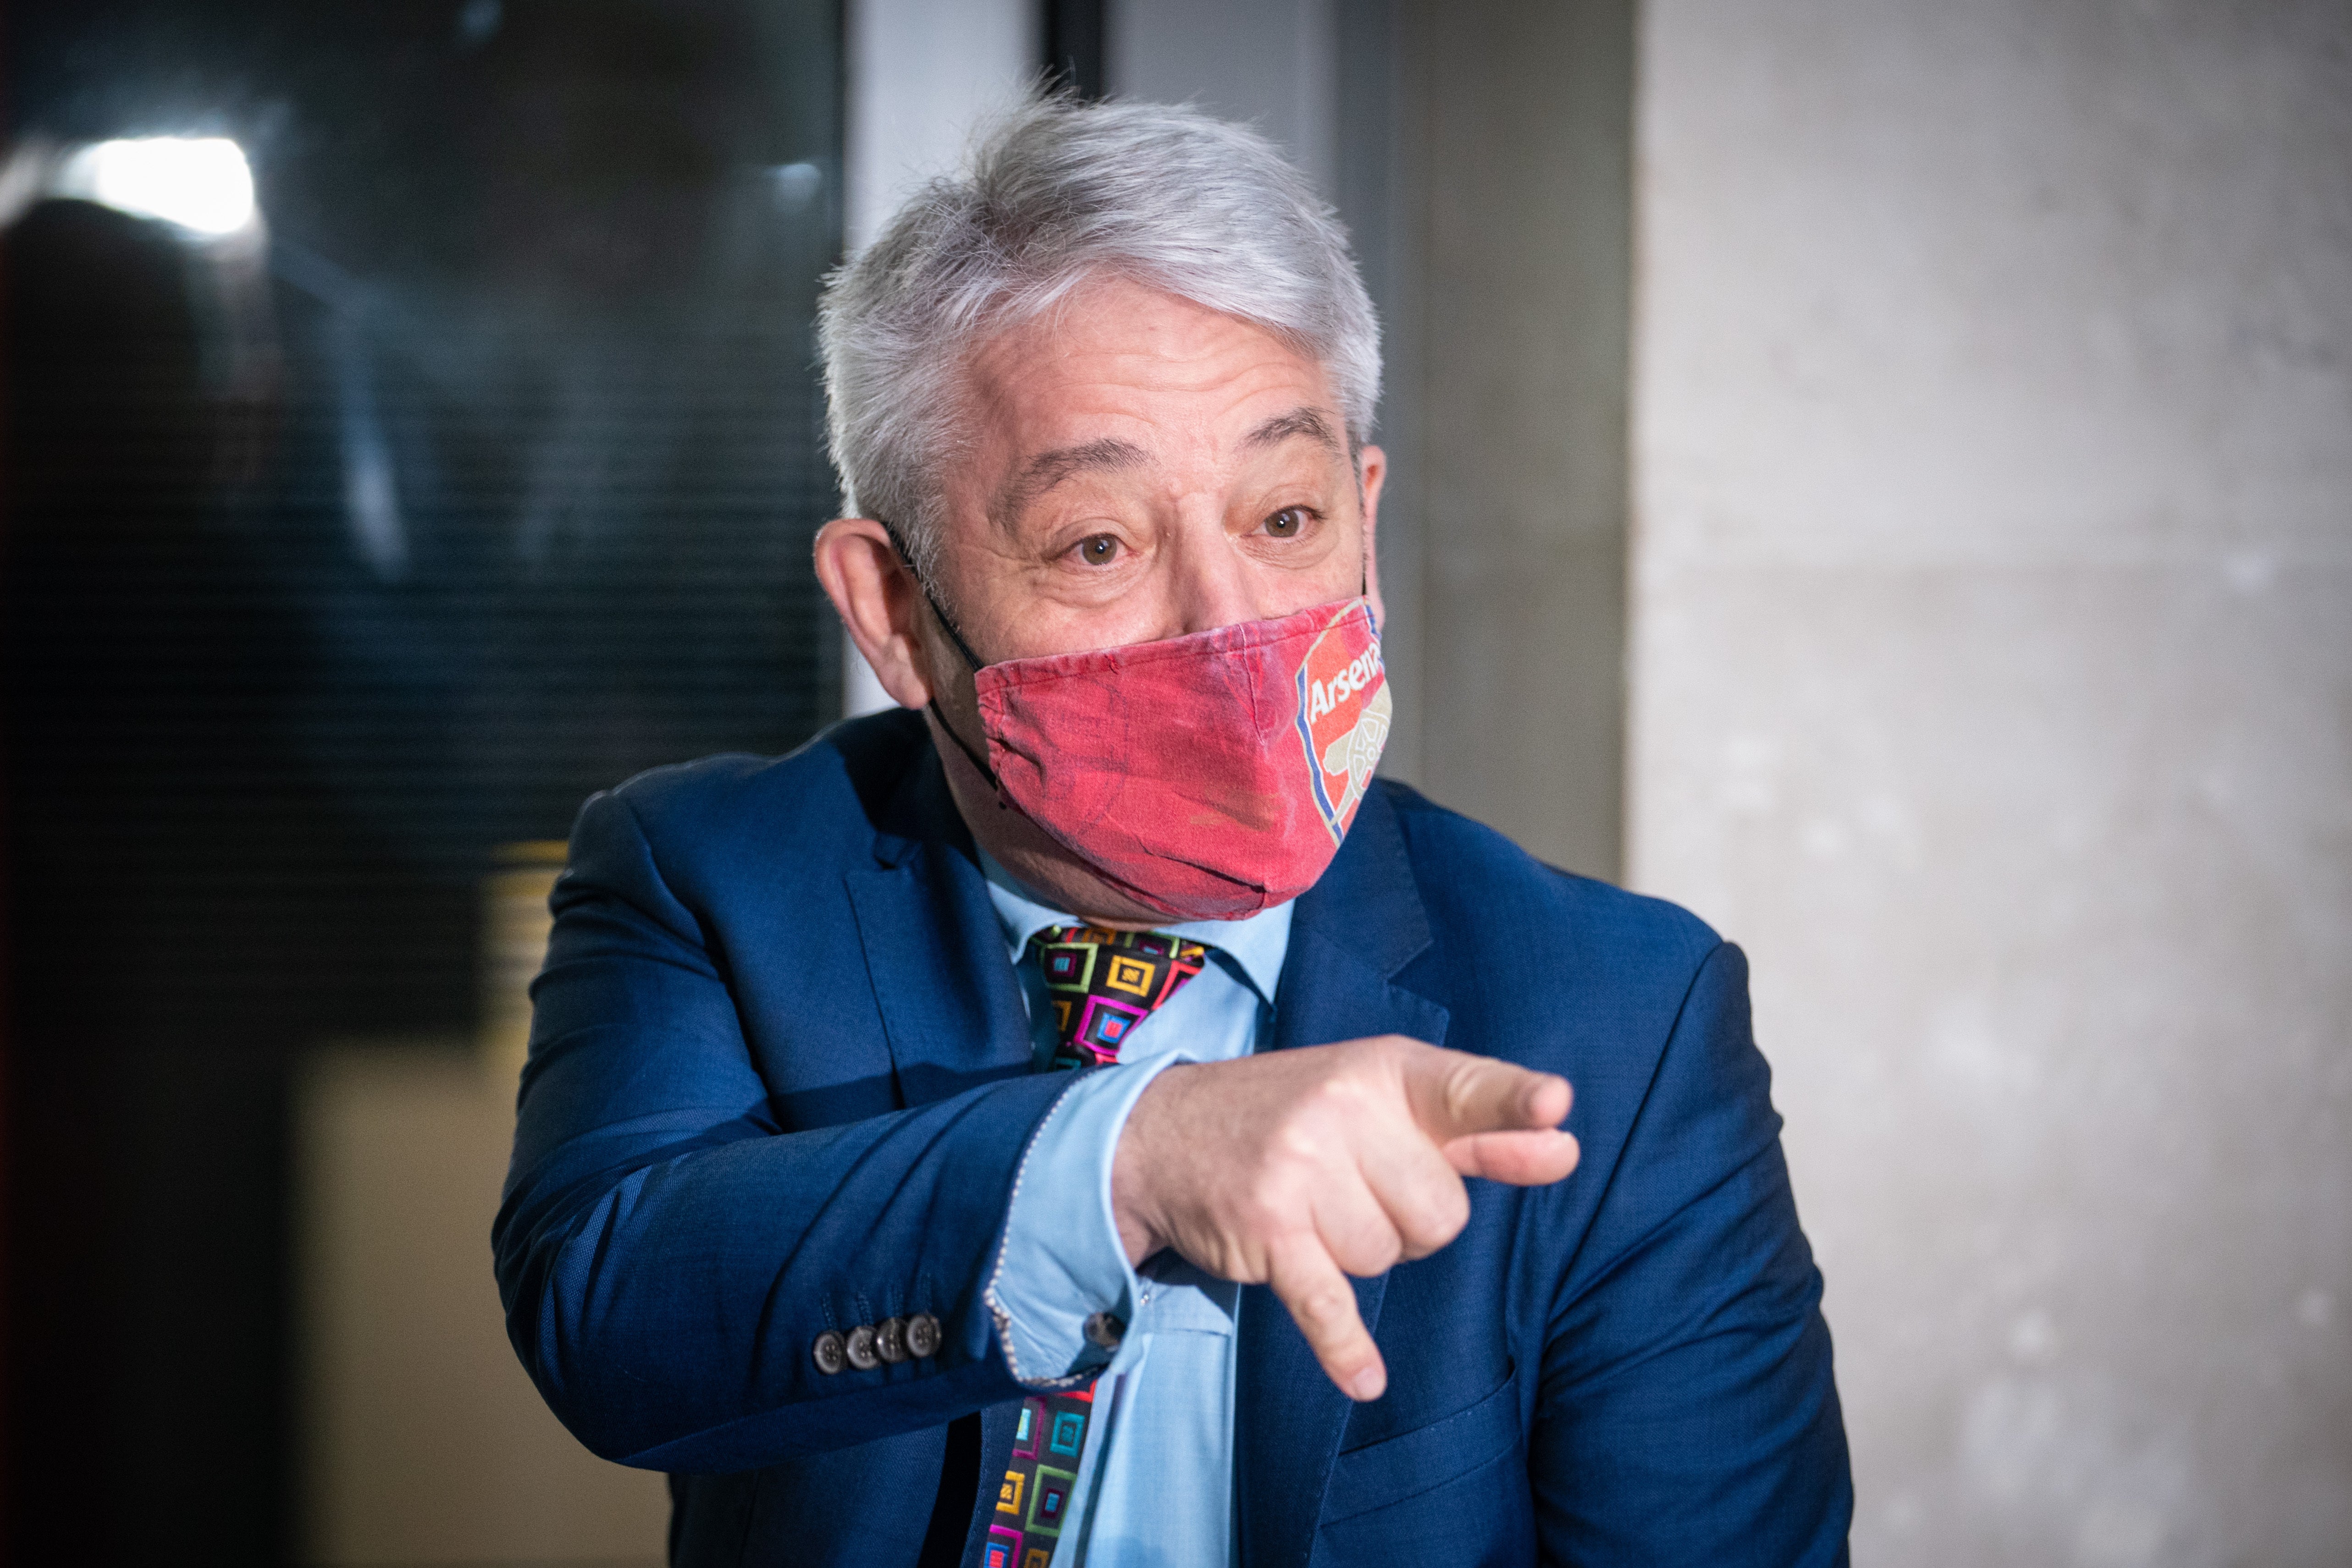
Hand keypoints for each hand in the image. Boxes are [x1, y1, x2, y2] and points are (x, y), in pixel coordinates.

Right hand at [1110, 1035, 1577, 1400]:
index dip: (1513, 1103)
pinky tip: (1366, 1379)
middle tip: (1357, 1190)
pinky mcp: (1269, 1232)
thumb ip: (1478, 1128)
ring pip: (1389, 1259)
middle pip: (1441, 1214)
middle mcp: (1343, 1109)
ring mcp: (1302, 1169)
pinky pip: (1329, 1305)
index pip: (1465, 1089)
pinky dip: (1346, 1348)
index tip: (1556, 1109)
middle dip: (1409, 1223)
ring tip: (1315, 1212)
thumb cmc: (1297, 1117)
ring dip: (1361, 1254)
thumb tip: (1564, 1149)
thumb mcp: (1384, 1101)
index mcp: (1384, 1070)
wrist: (1164, 1133)